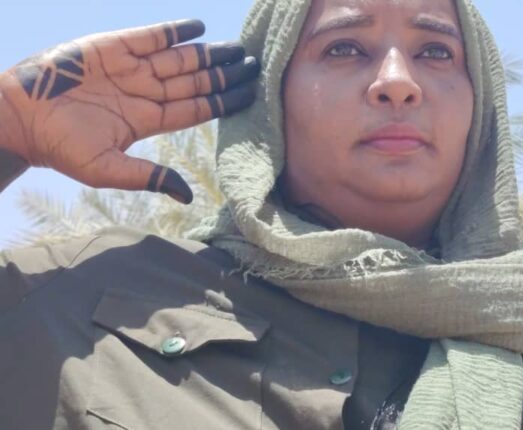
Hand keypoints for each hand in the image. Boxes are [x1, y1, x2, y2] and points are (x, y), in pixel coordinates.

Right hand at [0, 19, 258, 203]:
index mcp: (149, 119)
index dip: (226, 100)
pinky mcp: (113, 47)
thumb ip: (149, 177)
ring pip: (180, 59)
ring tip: (238, 48)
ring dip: (209, 53)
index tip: (253, 94)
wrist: (21, 117)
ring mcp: (131, 68)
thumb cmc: (61, 147)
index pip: (198, 109)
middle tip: (256, 65)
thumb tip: (187, 195)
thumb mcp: (108, 169)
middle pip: (196, 81)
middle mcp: (146, 92)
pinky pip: (150, 37)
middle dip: (227, 74)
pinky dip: (174, 31)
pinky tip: (198, 27)